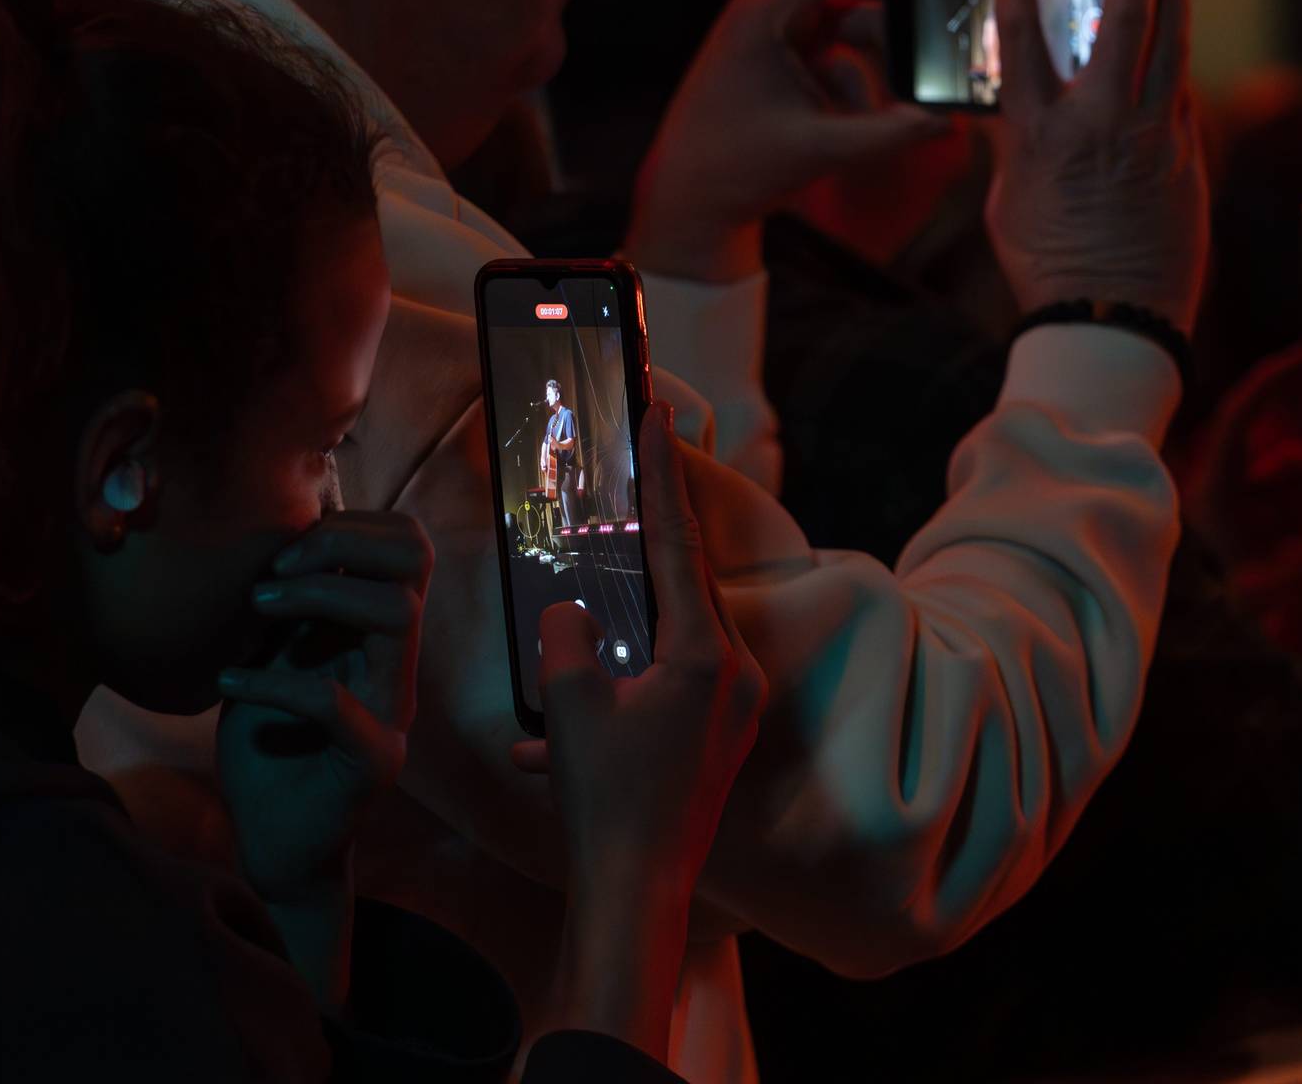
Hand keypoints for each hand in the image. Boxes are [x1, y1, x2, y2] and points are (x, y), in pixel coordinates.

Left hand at [214, 511, 428, 902]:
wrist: (277, 846)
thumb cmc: (269, 753)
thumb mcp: (269, 663)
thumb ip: (284, 614)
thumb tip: (262, 542)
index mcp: (377, 637)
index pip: (406, 546)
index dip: (351, 525)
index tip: (281, 551)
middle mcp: (395, 665)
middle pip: (413, 561)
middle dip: (342, 543)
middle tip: (275, 569)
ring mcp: (391, 710)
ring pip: (396, 614)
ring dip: (318, 596)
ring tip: (256, 609)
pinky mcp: (371, 760)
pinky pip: (333, 701)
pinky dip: (272, 681)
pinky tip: (227, 681)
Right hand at [509, 408, 763, 1054]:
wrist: (636, 889)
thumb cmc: (606, 800)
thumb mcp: (571, 708)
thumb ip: (567, 640)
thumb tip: (569, 615)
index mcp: (706, 654)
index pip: (679, 544)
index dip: (663, 476)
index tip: (660, 412)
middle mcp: (733, 673)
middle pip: (689, 580)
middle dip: (659, 529)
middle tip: (646, 461)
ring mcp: (733, 708)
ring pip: (682, 630)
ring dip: (641, 606)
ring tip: (613, 567)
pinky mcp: (720, 738)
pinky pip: (677, 680)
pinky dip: (634, 671)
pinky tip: (582, 701)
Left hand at [627, 0, 960, 282]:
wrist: (688, 199)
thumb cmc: (733, 168)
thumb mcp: (818, 150)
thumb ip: (888, 134)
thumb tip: (948, 120)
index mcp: (763, 12)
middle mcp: (768, 9)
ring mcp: (776, 31)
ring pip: (851, 18)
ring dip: (884, 48)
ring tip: (917, 90)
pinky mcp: (784, 55)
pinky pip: (841, 48)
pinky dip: (866, 74)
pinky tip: (879, 115)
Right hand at [985, 0, 1208, 328]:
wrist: (1114, 323)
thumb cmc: (1049, 269)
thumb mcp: (1009, 200)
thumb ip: (1015, 141)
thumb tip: (1013, 104)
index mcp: (1042, 136)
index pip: (1022, 37)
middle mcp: (1103, 126)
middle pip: (1125, 18)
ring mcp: (1155, 138)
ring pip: (1174, 44)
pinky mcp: (1189, 157)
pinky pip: (1183, 92)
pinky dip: (1174, 63)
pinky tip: (1168, 51)